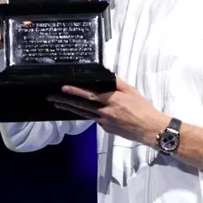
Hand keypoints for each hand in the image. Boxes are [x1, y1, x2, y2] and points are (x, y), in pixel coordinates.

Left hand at [47, 77, 169, 146]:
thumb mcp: (132, 91)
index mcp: (113, 100)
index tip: (63, 87)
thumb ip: (117, 82)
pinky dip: (84, 114)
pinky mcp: (106, 129)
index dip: (76, 91)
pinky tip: (77, 111)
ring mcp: (104, 122)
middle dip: (65, 100)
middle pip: (82, 105)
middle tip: (51, 96)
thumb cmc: (143, 108)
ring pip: (83, 114)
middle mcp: (106, 112)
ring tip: (57, 104)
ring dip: (69, 108)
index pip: (90, 94)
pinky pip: (93, 119)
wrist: (150, 129)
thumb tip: (106, 73)